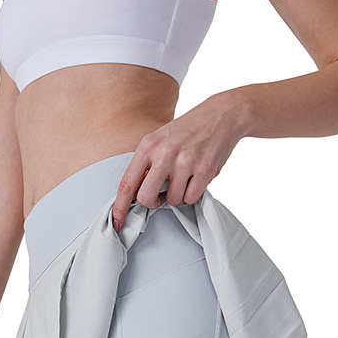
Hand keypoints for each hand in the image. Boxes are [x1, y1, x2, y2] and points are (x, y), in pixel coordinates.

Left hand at [111, 91, 251, 231]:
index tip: (116, 222)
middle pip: (146, 198)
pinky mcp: (204, 170)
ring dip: (178, 195)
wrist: (221, 114)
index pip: (127, 183)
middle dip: (153, 202)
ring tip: (185, 177)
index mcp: (147, 146)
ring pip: (172, 200)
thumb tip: (135, 194)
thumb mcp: (159, 140)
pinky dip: (193, 193)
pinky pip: (191, 198)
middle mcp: (163, 154)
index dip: (119, 207)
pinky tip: (196, 178)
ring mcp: (184, 162)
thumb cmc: (187, 130)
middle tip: (162, 194)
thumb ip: (146, 164)